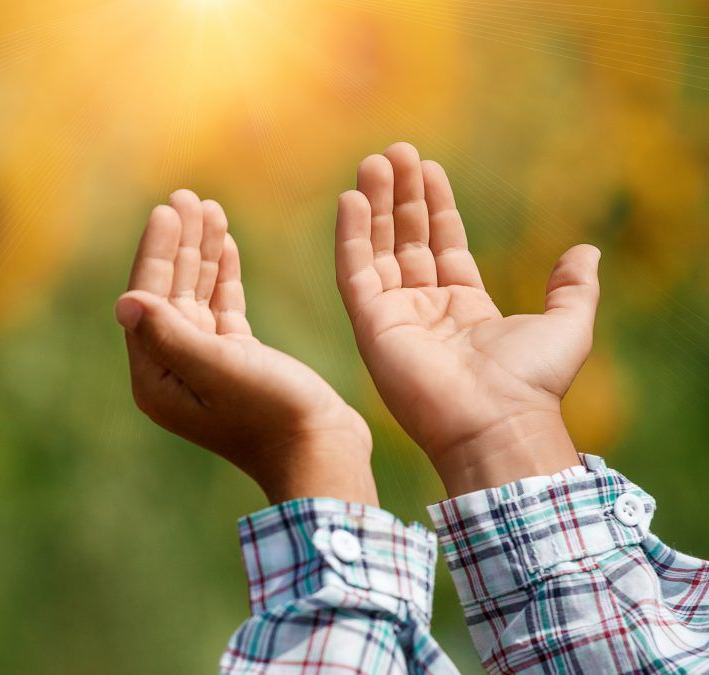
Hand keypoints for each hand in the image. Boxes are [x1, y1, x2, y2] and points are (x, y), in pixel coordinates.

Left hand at [117, 189, 376, 505]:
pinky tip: (225, 243)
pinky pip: (221, 309)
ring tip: (208, 207)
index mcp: (157, 377)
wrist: (322, 453)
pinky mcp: (237, 362)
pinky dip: (222, 276)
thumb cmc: (271, 414)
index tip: (167, 209)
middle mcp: (174, 370)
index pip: (148, 299)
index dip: (157, 252)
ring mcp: (205, 366)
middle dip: (178, 243)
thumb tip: (123, 302)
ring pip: (196, 296)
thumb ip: (170, 333)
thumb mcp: (218, 368)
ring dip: (200, 252)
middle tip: (186, 196)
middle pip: (169, 292)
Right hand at [335, 143, 598, 495]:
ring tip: (373, 161)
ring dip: (374, 206)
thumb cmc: (533, 382)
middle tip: (394, 152)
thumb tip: (585, 252)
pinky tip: (351, 199)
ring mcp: (394, 317)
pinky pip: (355, 272)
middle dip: (401, 196)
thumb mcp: (568, 325)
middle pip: (407, 240)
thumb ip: (573, 287)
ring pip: (378, 250)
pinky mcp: (370, 325)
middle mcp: (425, 309)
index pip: (442, 245)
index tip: (428, 168)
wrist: (497, 420)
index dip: (436, 206)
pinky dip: (350, 236)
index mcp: (464, 308)